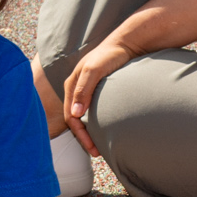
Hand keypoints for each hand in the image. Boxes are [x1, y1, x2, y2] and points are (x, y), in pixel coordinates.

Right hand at [60, 40, 135, 154]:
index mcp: (71, 85)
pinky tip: (105, 129)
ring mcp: (86, 90)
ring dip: (89, 132)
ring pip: (83, 116)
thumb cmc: (110, 55)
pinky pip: (92, 111)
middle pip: (75, 119)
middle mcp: (76, 89)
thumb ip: (83, 90)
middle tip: (96, 152)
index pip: (70, 117)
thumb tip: (75, 113)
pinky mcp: (97, 90)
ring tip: (99, 145)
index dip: (80, 135)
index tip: (93, 148)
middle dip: (83, 137)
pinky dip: (95, 123)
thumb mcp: (94, 71)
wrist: (127, 44)